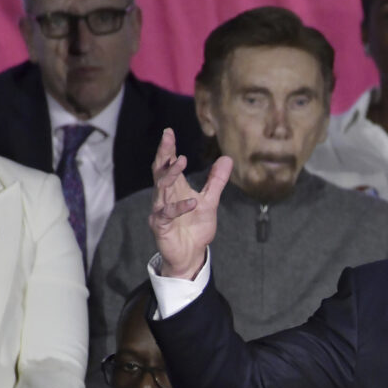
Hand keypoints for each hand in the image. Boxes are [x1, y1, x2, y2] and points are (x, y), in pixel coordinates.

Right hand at [149, 128, 232, 278]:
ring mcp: (160, 210)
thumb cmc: (196, 228)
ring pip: (161, 189)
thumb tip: (227, 158)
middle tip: (168, 138)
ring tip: (182, 161)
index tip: (169, 132)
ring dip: (171, 175)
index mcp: (175, 188)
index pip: (168, 164)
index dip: (168, 149)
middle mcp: (164, 196)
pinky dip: (179, 208)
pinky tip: (191, 202)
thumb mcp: (210, 201)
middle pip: (160, 171)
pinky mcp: (161, 226)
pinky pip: (167, 214)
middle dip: (164, 154)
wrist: (190, 255)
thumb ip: (217, 181)